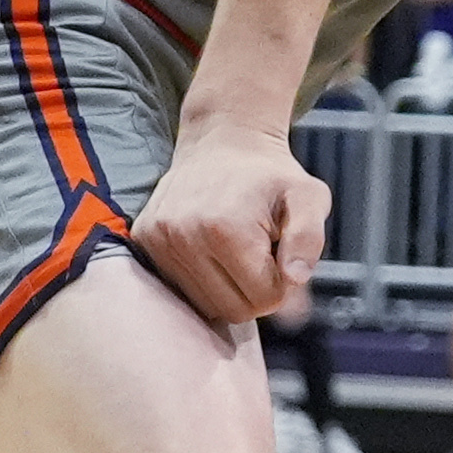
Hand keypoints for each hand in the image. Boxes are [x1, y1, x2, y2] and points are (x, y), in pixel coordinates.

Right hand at [131, 127, 325, 325]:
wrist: (221, 142)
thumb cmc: (270, 176)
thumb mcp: (308, 197)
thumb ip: (308, 240)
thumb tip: (294, 280)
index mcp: (226, 227)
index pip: (265, 299)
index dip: (282, 282)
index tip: (280, 252)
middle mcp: (183, 235)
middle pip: (234, 310)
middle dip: (256, 289)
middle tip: (259, 251)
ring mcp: (158, 239)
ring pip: (206, 306)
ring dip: (228, 287)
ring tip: (234, 248)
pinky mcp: (143, 241)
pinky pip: (181, 292)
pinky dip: (202, 280)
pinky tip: (211, 250)